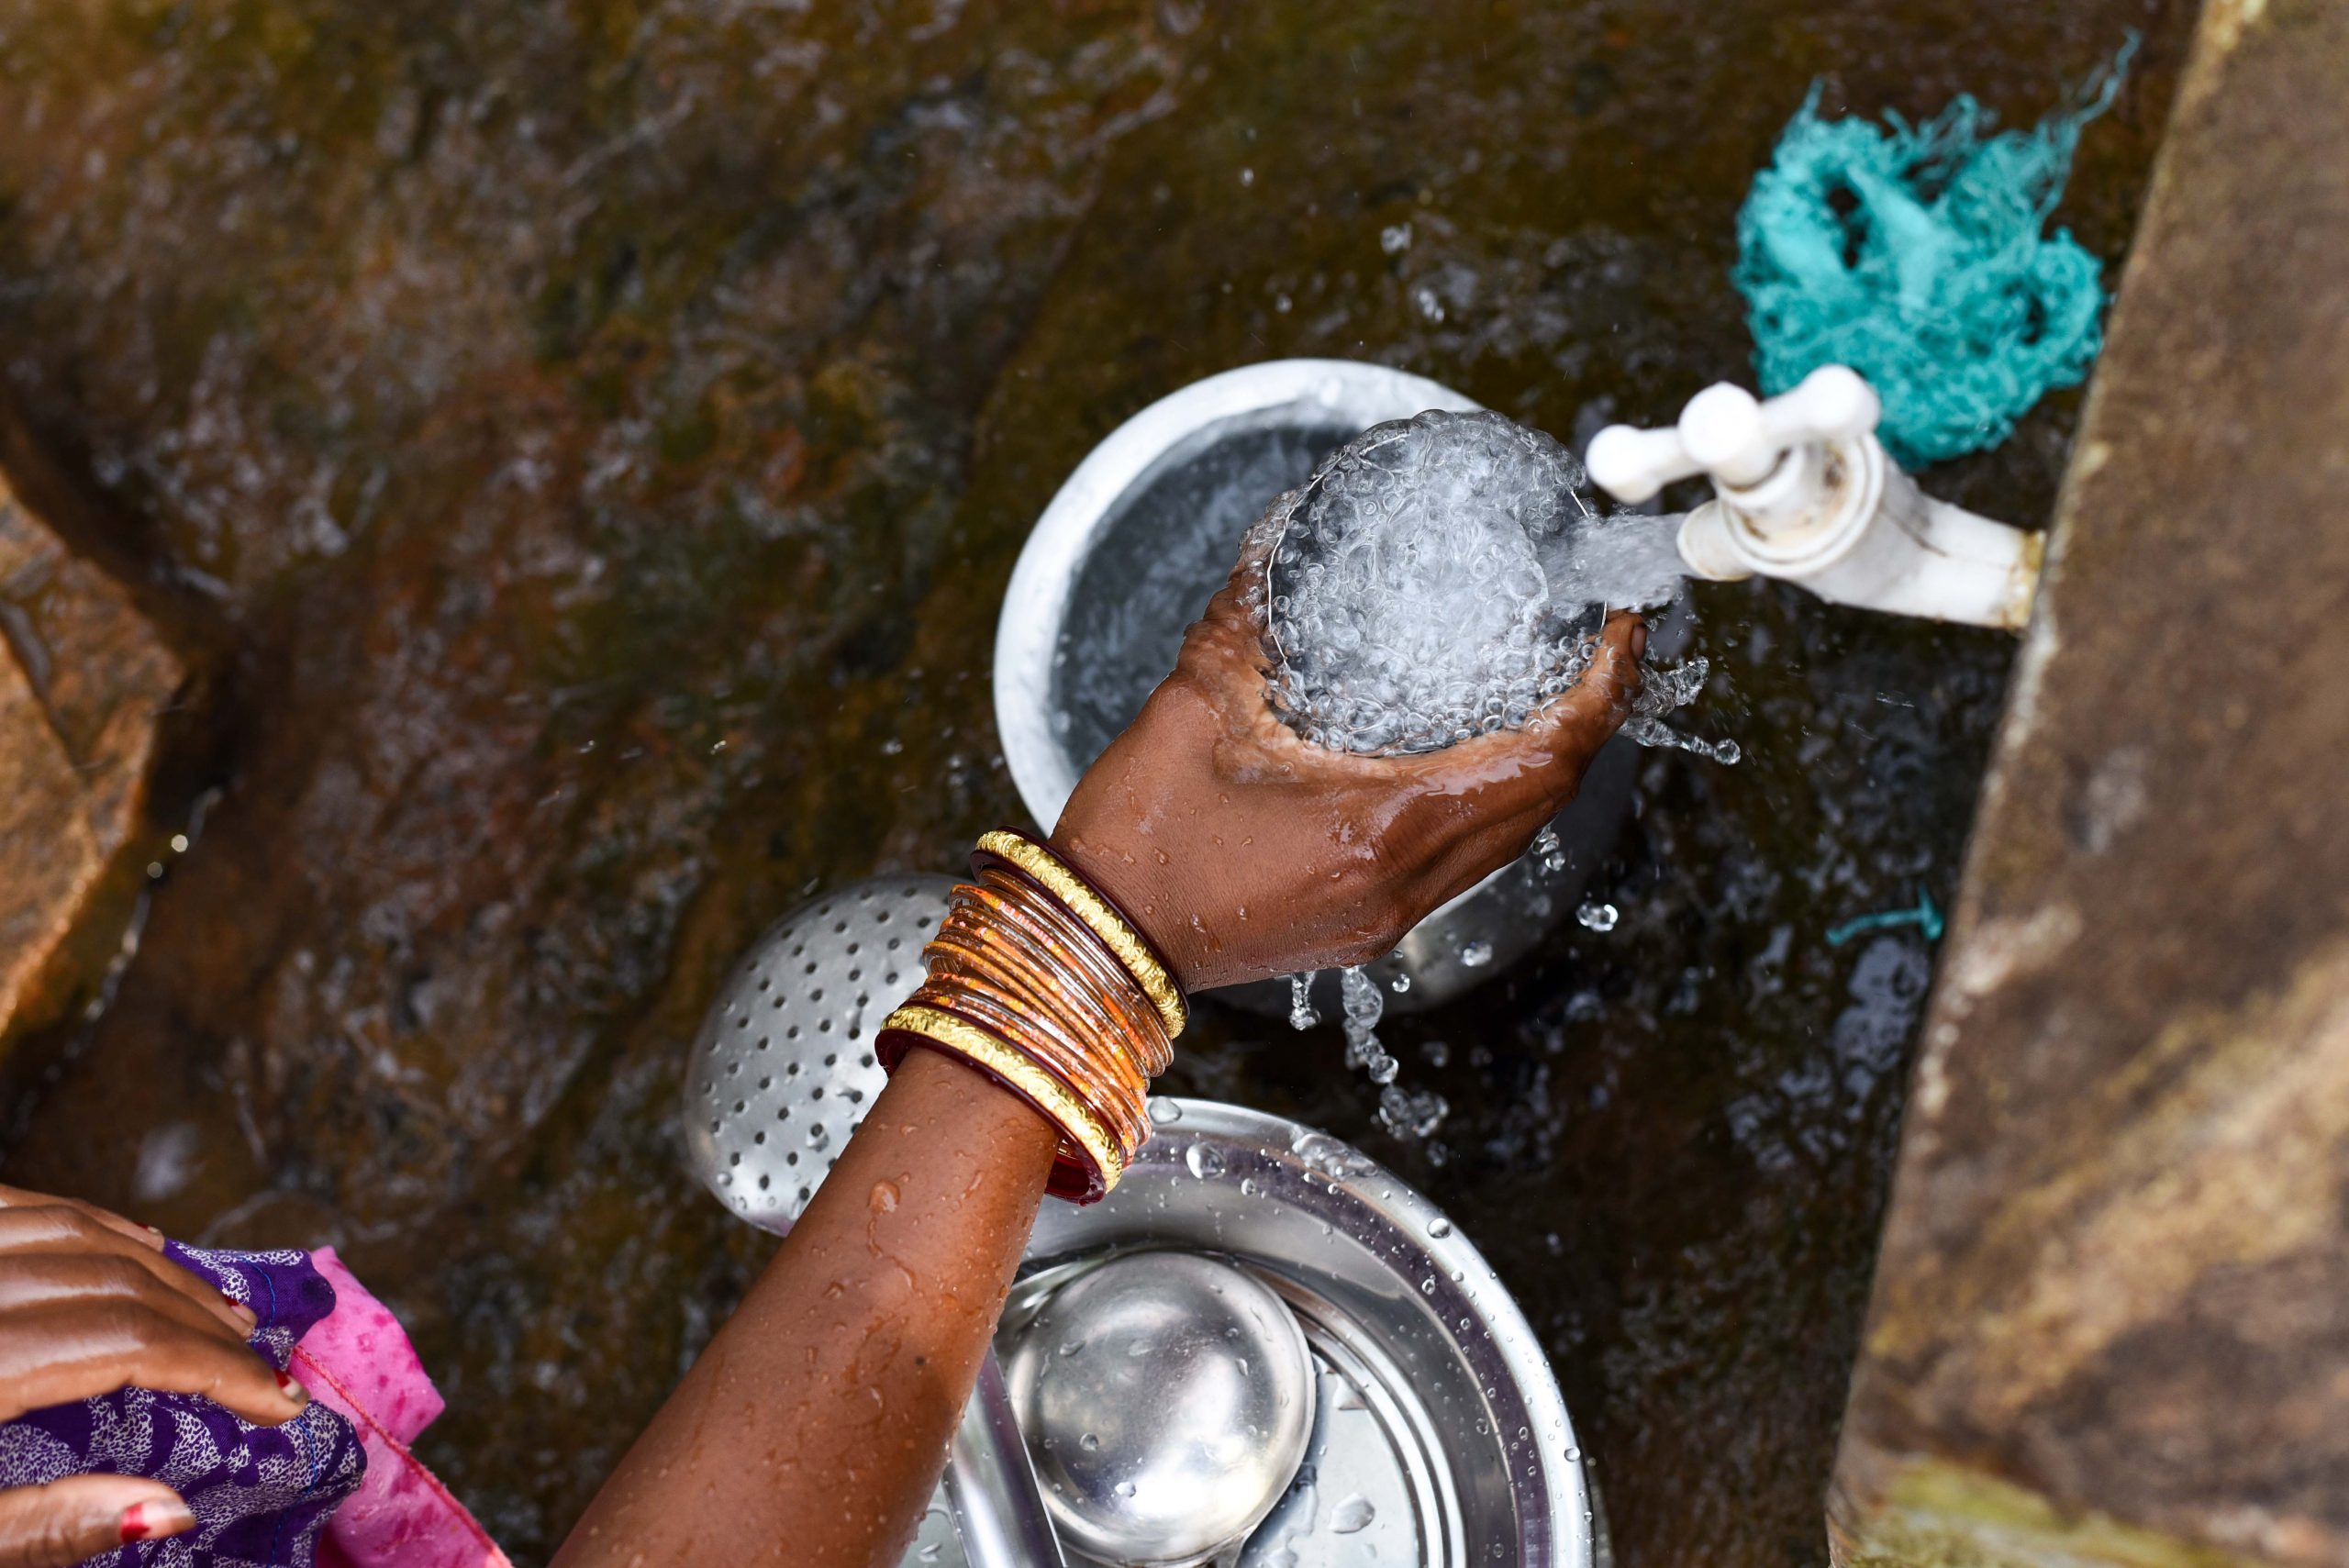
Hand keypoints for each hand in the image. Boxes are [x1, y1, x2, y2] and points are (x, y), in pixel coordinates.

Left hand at [0, 1186, 312, 1566]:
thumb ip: (45, 1527)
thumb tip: (172, 1507)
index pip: (128, 1341)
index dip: (217, 1369)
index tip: (278, 1405)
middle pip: (114, 1280)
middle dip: (203, 1322)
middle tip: (260, 1364)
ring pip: (73, 1228)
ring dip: (159, 1266)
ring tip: (214, 1308)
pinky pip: (18, 1205)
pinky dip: (87, 1221)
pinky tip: (129, 1244)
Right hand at [1053, 536, 1643, 990]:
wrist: (1094, 944)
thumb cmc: (1137, 841)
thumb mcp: (1193, 705)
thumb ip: (1249, 616)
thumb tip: (1284, 535)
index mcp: (1380, 828)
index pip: (1542, 761)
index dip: (1600, 693)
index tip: (1618, 628)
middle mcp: (1403, 884)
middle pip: (1546, 803)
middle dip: (1589, 721)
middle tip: (1599, 644)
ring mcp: (1390, 916)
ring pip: (1512, 838)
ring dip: (1548, 766)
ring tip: (1555, 689)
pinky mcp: (1367, 926)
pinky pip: (1467, 859)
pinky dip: (1495, 800)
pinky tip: (1475, 752)